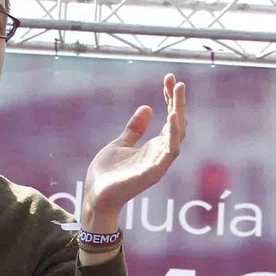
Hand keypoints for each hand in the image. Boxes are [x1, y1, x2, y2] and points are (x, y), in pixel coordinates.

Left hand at [81, 74, 186, 229]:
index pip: (170, 120)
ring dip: (179, 115)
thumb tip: (147, 107)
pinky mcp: (152, 173)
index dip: (171, 99)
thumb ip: (135, 129)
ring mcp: (158, 164)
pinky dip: (172, 135)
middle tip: (177, 81)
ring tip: (177, 94)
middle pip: (177, 125)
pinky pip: (169, 153)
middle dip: (178, 103)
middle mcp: (160, 154)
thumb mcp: (120, 143)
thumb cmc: (108, 174)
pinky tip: (171, 117)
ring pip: (177, 137)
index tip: (169, 79)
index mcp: (154, 147)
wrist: (96, 196)